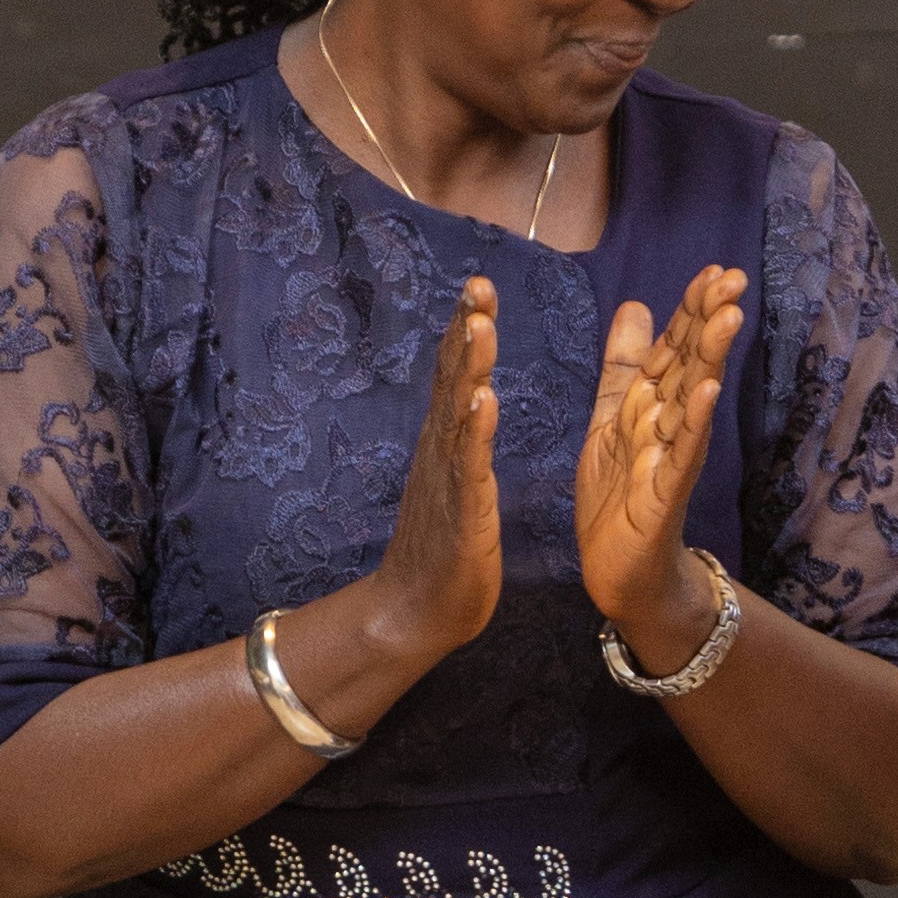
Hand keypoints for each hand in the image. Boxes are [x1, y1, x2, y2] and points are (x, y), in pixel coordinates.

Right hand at [361, 285, 502, 673]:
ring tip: (480, 325)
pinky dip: (475, 432)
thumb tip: (471, 395)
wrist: (413, 613)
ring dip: (469, 368)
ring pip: (458, 414)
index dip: (465, 328)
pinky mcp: (460, 515)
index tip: (479, 284)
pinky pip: (468, 468)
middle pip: (451, 380)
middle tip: (478, 284)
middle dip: (465, 330)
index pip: (455, 375)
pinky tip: (484, 401)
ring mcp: (447, 481)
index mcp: (446, 443)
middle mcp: (439, 451)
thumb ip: (463, 438)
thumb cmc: (445, 550)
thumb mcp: (459, 480)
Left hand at [577, 266, 747, 669]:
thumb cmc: (619, 497)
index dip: (692, 309)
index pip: (677, 347)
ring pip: (696, 400)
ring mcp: (673, 457)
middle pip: (693, 365)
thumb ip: (624, 366)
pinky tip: (708, 390)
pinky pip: (684, 453)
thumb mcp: (612, 418)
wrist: (618, 570)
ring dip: (712, 359)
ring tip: (728, 319)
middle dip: (711, 321)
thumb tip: (636, 305)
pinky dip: (697, 420)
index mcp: (653, 406)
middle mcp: (671, 425)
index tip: (714, 270)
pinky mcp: (666, 493)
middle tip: (733, 279)